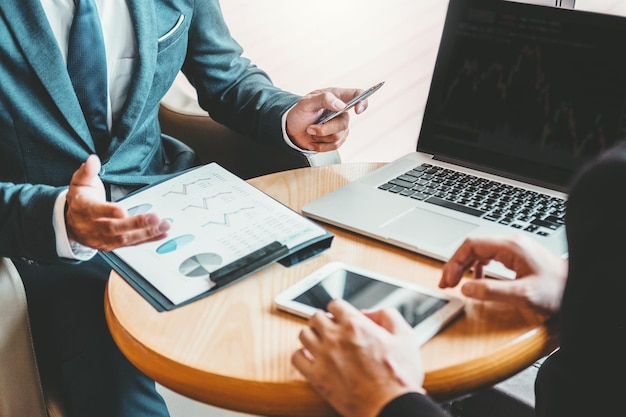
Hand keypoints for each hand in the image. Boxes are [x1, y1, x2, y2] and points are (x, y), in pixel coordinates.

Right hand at [65, 155, 170, 250]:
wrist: (71, 225)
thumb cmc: (80, 201)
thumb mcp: (79, 183)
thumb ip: (87, 171)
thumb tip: (93, 160)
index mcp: (84, 209)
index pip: (96, 211)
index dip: (109, 212)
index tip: (122, 211)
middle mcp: (93, 227)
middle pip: (114, 227)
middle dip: (136, 223)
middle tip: (154, 218)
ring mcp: (103, 239)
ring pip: (125, 238)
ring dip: (147, 233)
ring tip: (163, 226)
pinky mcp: (113, 245)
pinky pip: (131, 244)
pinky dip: (148, 240)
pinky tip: (161, 234)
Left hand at [286, 88, 366, 151]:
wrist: (292, 128)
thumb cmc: (300, 112)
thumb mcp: (306, 102)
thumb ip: (324, 99)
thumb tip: (341, 105)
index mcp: (337, 97)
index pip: (358, 95)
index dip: (363, 102)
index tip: (357, 110)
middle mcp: (342, 112)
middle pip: (344, 123)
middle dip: (325, 128)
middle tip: (310, 128)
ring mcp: (340, 126)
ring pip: (338, 136)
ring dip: (320, 137)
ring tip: (310, 132)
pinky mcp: (337, 139)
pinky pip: (335, 146)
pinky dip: (320, 146)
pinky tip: (312, 141)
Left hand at [292, 299, 425, 416]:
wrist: (392, 407)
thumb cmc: (401, 375)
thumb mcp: (405, 337)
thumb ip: (388, 315)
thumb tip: (368, 313)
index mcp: (355, 324)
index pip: (334, 305)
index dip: (339, 310)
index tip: (341, 318)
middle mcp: (336, 337)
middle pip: (315, 317)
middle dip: (324, 322)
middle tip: (331, 331)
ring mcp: (323, 356)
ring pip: (304, 334)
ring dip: (312, 336)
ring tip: (320, 344)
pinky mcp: (316, 376)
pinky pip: (296, 358)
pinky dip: (302, 356)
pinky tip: (312, 359)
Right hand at [439, 234, 567, 314]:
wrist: (580, 290)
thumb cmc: (559, 291)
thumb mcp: (523, 294)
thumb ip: (492, 291)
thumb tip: (465, 288)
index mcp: (510, 246)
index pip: (470, 245)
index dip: (454, 262)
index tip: (448, 281)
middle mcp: (511, 243)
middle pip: (472, 247)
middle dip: (455, 264)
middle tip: (446, 284)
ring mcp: (514, 249)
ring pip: (479, 251)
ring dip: (464, 266)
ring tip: (456, 283)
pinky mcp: (517, 257)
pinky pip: (489, 257)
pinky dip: (477, 268)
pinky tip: (477, 281)